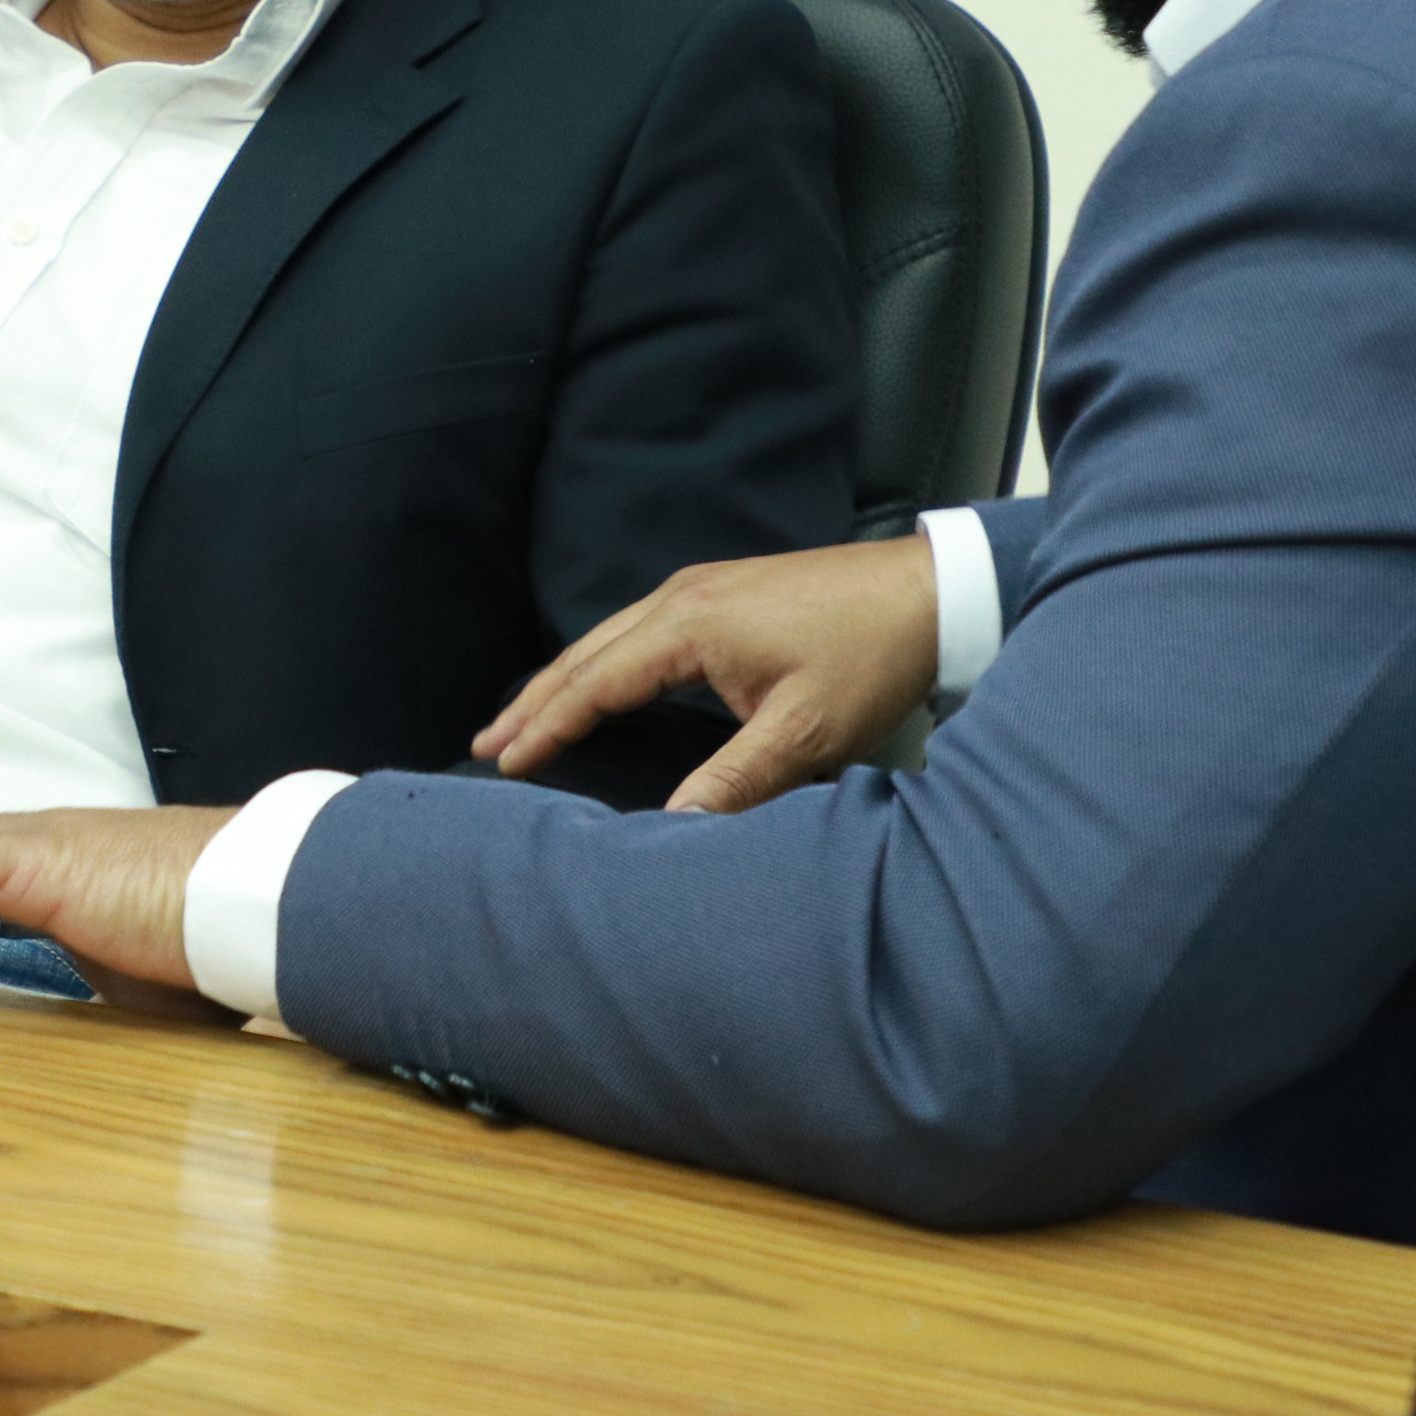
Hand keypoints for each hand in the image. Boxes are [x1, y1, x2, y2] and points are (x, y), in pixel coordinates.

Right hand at [475, 536, 941, 813]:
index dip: (548, 725)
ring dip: (565, 679)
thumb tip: (672, 828)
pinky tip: (600, 682)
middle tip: (486, 742)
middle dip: (535, 700)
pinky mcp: (725, 592)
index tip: (505, 762)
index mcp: (690, 624)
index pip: (596, 681)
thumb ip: (734, 781)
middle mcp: (684, 596)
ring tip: (524, 716)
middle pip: (588, 653)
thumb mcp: (805, 731)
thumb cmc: (869, 657)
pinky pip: (639, 628)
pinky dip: (603, 662)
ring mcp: (703, 588)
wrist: (929, 592)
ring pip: (610, 637)